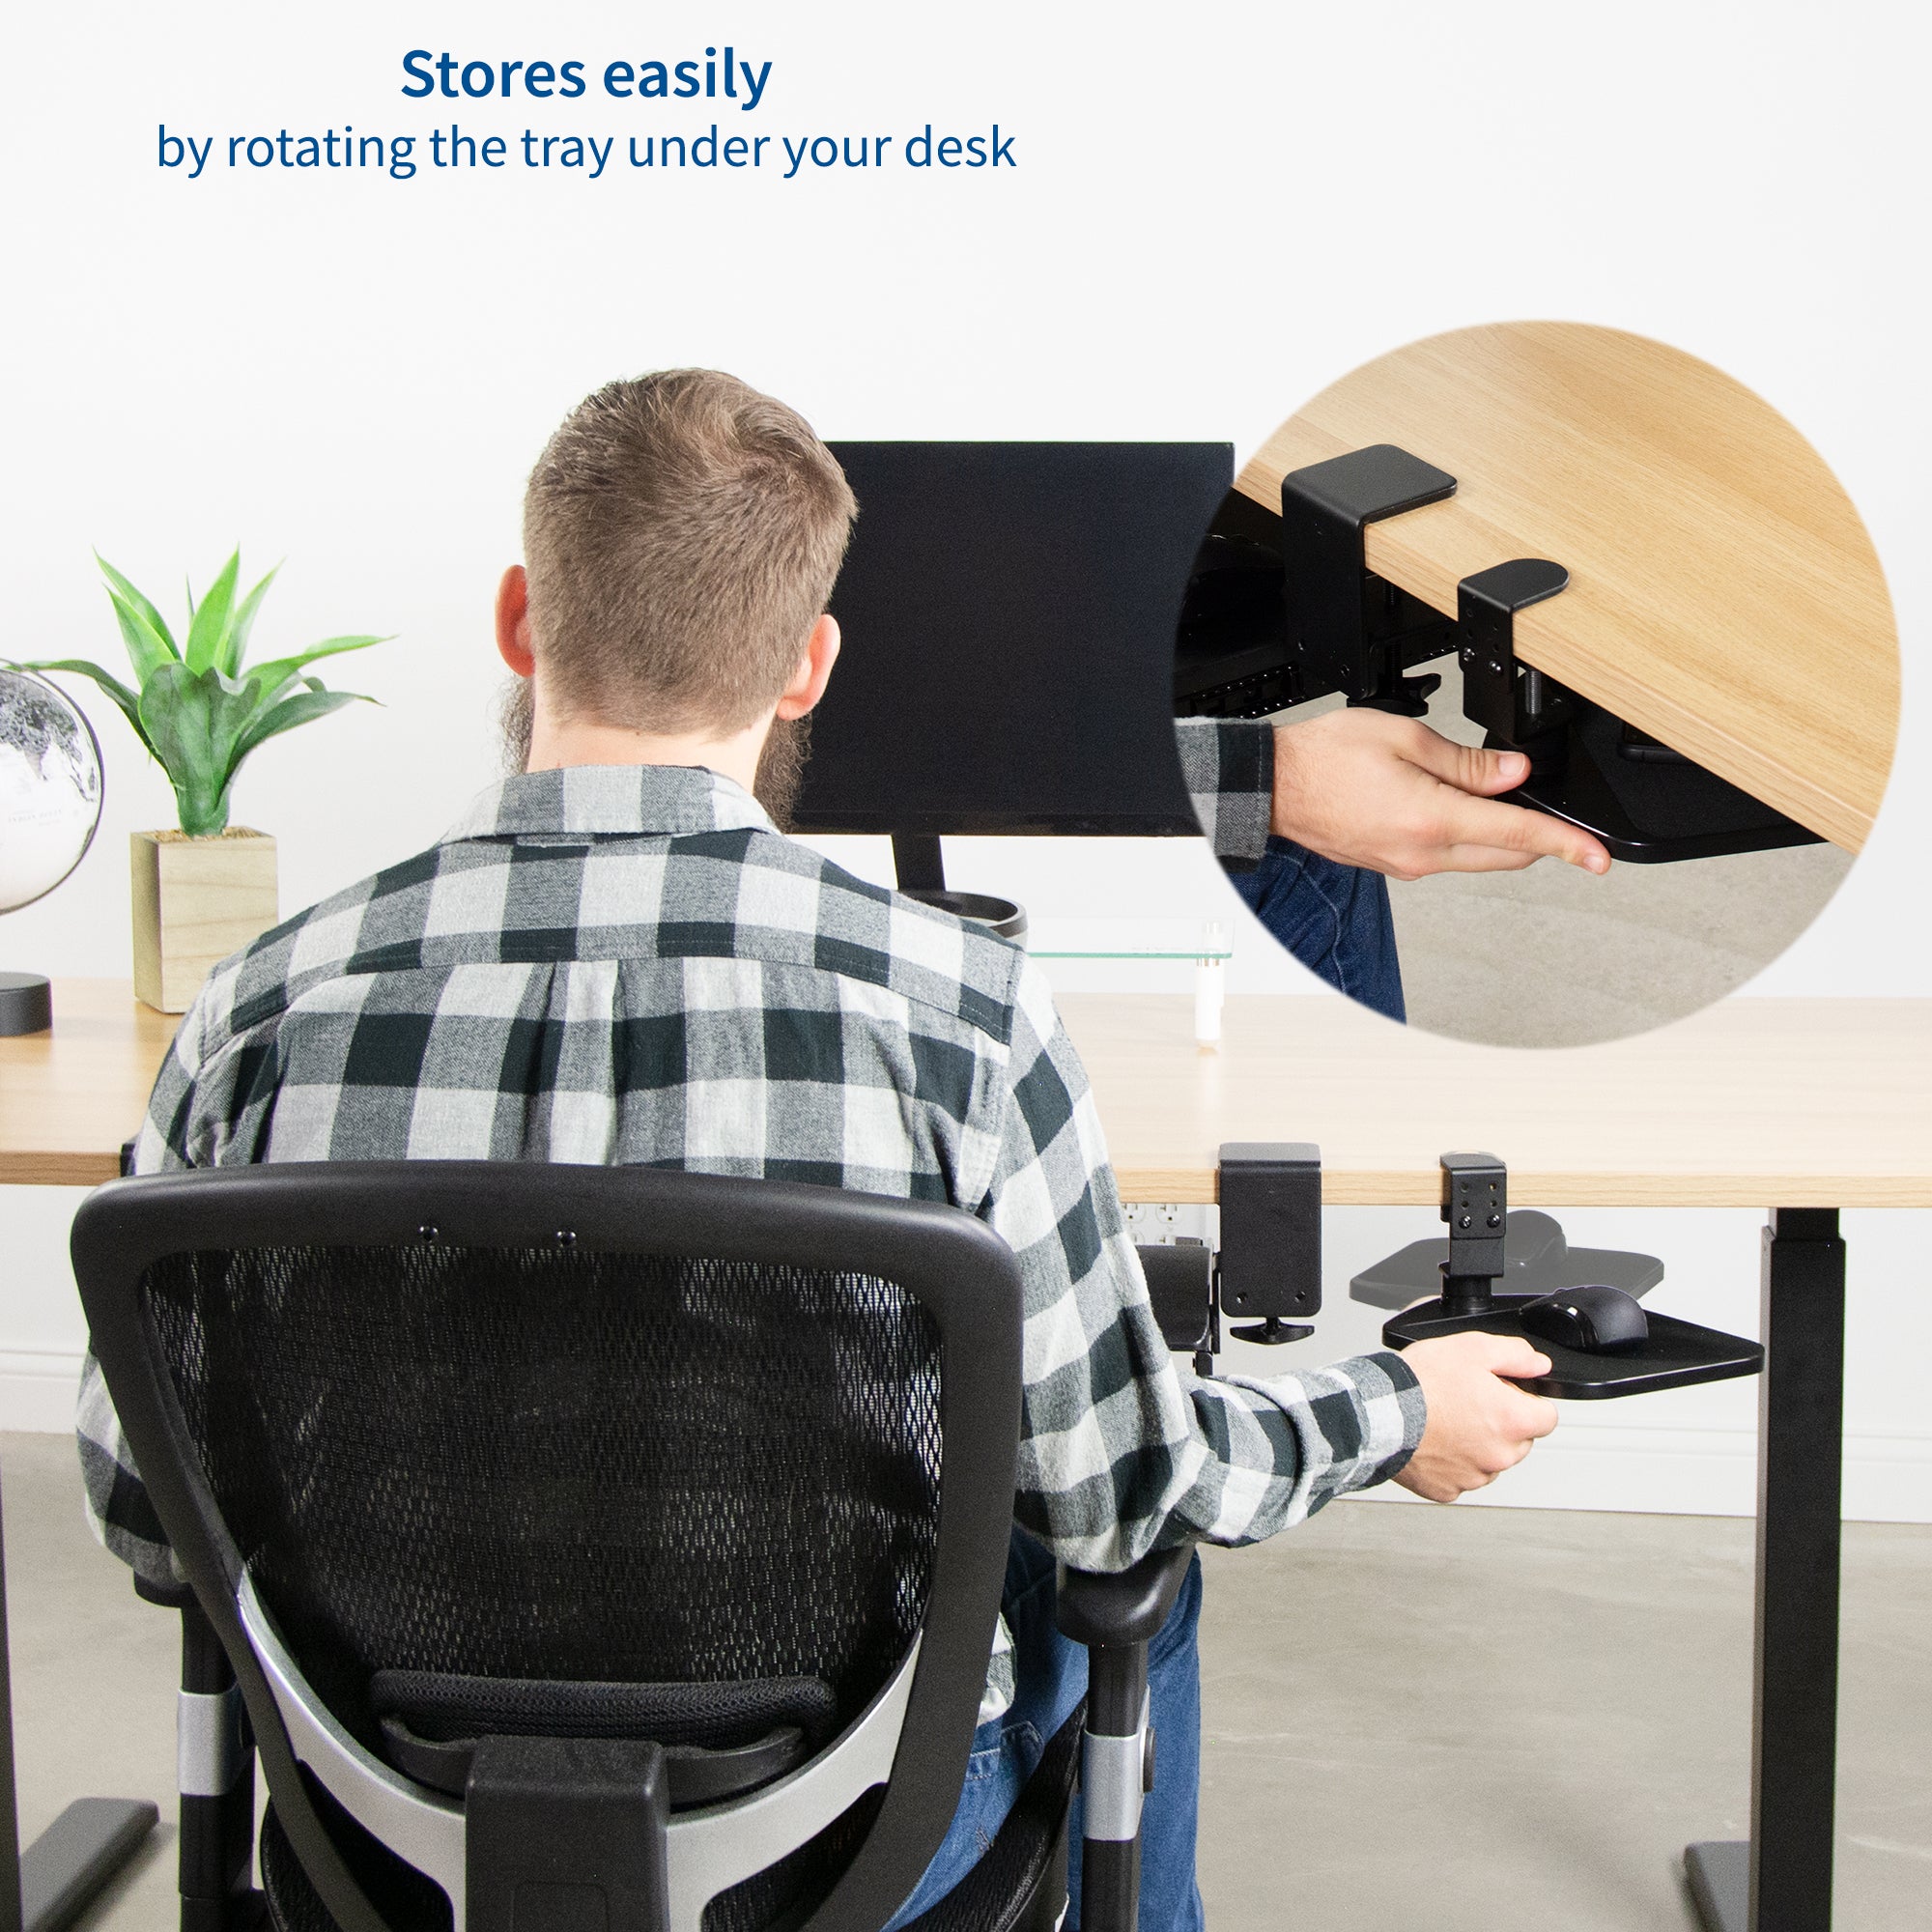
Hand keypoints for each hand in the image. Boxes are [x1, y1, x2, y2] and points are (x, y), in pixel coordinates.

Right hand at [1270, 708, 1611, 879]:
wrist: (1275, 787)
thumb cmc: (1325, 758)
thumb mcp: (1407, 738)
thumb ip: (1468, 763)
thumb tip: (1514, 773)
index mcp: (1432, 819)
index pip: (1519, 835)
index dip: (1568, 846)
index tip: (1599, 858)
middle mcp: (1423, 854)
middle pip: (1506, 855)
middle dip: (1538, 837)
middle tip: (1553, 814)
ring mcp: (1408, 866)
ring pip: (1478, 858)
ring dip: (1498, 834)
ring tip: (1486, 795)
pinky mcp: (1394, 866)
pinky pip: (1447, 857)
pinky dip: (1464, 836)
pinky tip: (1450, 807)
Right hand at [1393, 1331, 1560, 1502]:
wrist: (1378, 1413)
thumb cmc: (1421, 1382)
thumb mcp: (1472, 1348)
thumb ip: (1515, 1355)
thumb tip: (1540, 1365)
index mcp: (1514, 1421)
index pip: (1547, 1416)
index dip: (1526, 1400)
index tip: (1504, 1393)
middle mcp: (1500, 1455)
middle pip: (1518, 1440)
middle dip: (1501, 1422)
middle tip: (1467, 1401)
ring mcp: (1474, 1477)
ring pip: (1490, 1460)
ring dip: (1477, 1443)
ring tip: (1444, 1419)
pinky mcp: (1447, 1490)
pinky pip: (1460, 1476)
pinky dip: (1451, 1461)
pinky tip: (1433, 1439)